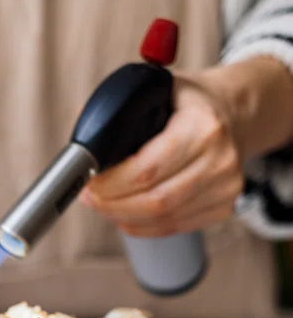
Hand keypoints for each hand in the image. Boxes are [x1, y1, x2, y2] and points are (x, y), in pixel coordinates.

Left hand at [81, 58, 292, 236]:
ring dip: (123, 217)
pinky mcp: (224, 207)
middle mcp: (220, 158)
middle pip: (154, 201)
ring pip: (162, 219)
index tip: (89, 182)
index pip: (147, 170)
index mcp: (202, 125)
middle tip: (90, 197)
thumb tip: (85, 141)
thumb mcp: (156, 90)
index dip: (111, 184)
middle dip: (112, 204)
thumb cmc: (187, 105)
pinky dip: (142, 226)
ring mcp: (226, 186)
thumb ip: (119, 111)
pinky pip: (173, 227)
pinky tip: (125, 214)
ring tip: (103, 205)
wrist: (233, 114)